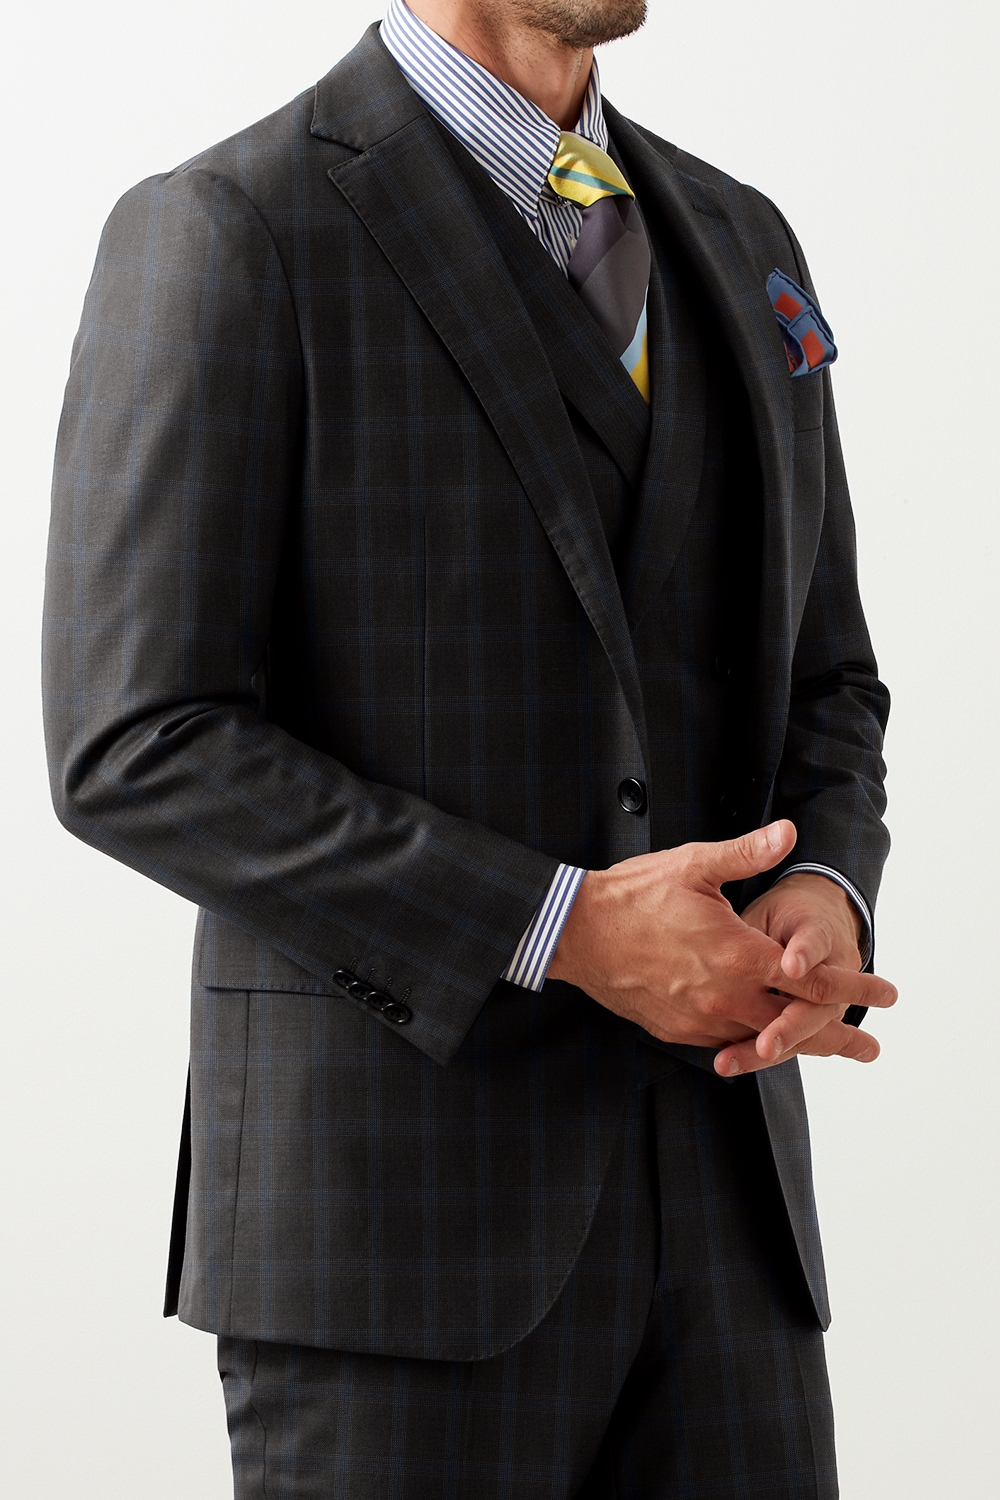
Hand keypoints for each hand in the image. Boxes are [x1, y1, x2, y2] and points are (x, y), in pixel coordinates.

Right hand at [548, 821, 894, 1053]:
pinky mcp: (678, 1031)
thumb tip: (791, 833)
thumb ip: (747, 853)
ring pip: (764, 1041)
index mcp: (740, 955)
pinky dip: (753, 1043)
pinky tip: (763, 1039)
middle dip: (840, 1036)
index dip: (856, 985)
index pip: (814, 978)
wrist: (577, 933)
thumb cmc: (634, 895)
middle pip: (798, 1025)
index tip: (888, 992)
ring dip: (798, 1046)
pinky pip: (726, 1044)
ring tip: (830, 1052)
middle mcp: (727, 996)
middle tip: (872, 1047)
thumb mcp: (695, 865)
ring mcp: (701, 1020)